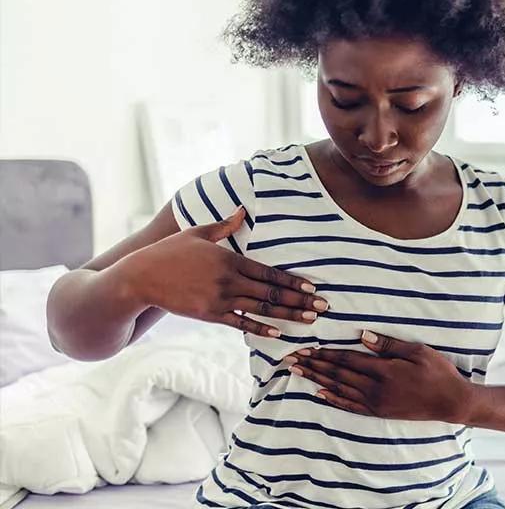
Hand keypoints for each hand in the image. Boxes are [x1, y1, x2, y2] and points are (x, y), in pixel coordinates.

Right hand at [128, 206, 328, 336]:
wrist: (141, 277)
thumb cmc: (170, 252)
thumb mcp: (198, 232)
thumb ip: (224, 226)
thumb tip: (242, 211)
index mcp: (230, 259)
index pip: (269, 272)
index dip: (293, 281)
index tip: (313, 287)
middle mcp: (229, 281)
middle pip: (271, 293)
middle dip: (300, 301)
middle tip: (323, 307)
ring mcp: (220, 300)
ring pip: (261, 309)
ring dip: (288, 315)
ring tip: (309, 320)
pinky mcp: (210, 315)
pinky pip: (240, 323)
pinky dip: (260, 328)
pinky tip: (278, 333)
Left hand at [282, 331, 474, 422]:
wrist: (450, 402)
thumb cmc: (438, 372)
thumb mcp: (418, 351)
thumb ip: (389, 345)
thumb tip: (362, 335)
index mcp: (384, 370)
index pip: (347, 359)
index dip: (325, 353)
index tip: (306, 347)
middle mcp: (375, 388)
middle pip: (338, 374)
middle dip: (314, 365)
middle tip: (292, 358)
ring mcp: (376, 402)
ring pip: (339, 389)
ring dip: (317, 380)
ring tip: (299, 372)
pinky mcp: (379, 412)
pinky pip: (350, 406)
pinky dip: (333, 399)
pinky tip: (320, 393)